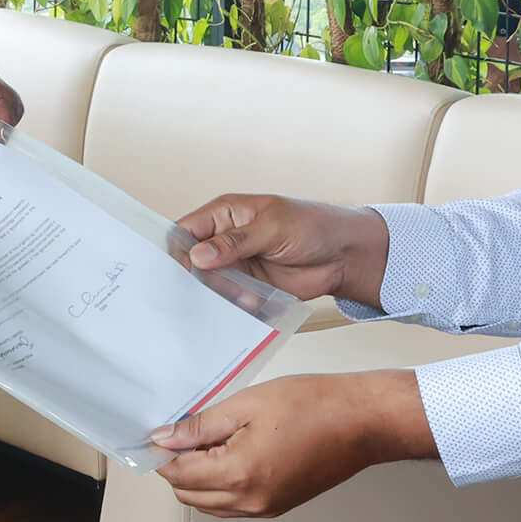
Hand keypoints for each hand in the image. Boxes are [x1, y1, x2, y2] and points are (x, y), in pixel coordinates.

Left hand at [151, 370, 432, 517]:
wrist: (361, 422)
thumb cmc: (310, 404)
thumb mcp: (247, 404)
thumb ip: (200, 425)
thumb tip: (163, 439)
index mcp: (237, 474)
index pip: (178, 474)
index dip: (163, 453)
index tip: (162, 431)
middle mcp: (248, 501)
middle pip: (189, 495)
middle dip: (179, 466)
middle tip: (189, 430)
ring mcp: (264, 509)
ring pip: (210, 505)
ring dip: (199, 479)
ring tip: (213, 440)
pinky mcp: (278, 506)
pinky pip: (234, 507)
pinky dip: (221, 487)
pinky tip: (233, 454)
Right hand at [173, 193, 389, 305]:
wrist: (343, 256)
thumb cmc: (311, 226)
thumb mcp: (272, 227)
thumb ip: (235, 242)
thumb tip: (198, 255)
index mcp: (224, 215)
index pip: (186, 231)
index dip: (177, 250)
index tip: (180, 271)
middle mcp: (224, 241)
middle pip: (192, 262)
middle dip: (196, 277)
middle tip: (207, 290)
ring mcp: (236, 266)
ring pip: (210, 285)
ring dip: (220, 294)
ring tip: (244, 294)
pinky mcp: (249, 288)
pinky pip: (230, 300)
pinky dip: (234, 306)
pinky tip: (249, 304)